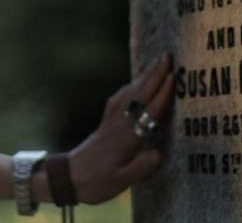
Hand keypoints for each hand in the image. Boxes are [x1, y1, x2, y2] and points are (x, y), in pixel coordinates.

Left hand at [67, 53, 174, 203]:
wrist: (67, 178)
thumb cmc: (95, 183)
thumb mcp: (119, 182)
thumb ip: (139, 169)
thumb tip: (157, 154)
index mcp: (126, 138)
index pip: (149, 112)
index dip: (163, 94)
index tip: (174, 77)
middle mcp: (119, 125)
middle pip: (140, 95)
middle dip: (155, 75)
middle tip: (168, 57)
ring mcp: (110, 122)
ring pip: (129, 94)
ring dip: (143, 77)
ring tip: (155, 64)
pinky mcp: (105, 124)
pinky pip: (118, 100)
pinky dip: (128, 88)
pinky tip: (132, 84)